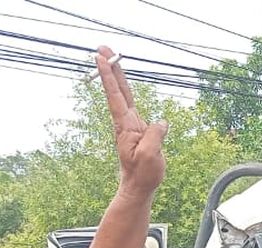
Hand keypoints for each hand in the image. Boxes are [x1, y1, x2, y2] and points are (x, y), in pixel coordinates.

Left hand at [96, 45, 166, 198]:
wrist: (138, 186)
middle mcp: (126, 122)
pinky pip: (133, 105)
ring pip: (124, 94)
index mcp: (125, 126)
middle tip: (102, 48)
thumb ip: (155, 135)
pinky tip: (123, 81)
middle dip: (110, 68)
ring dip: (117, 75)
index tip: (100, 58)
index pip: (116, 96)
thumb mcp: (151, 155)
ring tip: (112, 57)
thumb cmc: (143, 174)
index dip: (109, 76)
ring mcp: (131, 125)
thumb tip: (161, 122)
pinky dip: (127, 89)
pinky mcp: (138, 129)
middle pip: (117, 90)